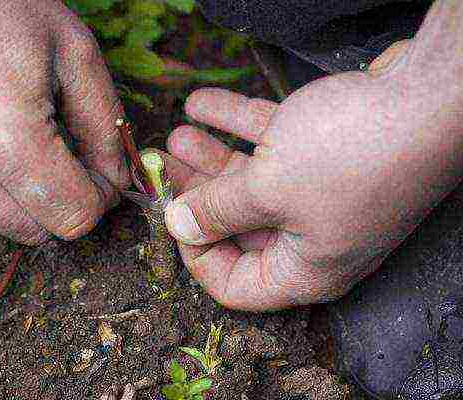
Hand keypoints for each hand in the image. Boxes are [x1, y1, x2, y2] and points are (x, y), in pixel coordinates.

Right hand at [0, 0, 129, 243]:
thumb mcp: (72, 51)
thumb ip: (105, 124)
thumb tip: (118, 178)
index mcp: (7, 142)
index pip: (73, 218)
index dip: (98, 199)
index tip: (99, 172)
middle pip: (35, 231)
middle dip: (63, 203)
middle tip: (69, 158)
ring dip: (22, 193)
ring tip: (21, 134)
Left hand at [164, 40, 462, 310]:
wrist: (431, 94)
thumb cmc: (354, 155)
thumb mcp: (268, 190)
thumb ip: (218, 210)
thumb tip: (180, 225)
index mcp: (304, 270)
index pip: (235, 285)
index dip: (196, 255)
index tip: (173, 216)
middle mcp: (313, 239)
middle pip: (238, 226)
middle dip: (198, 194)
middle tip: (167, 168)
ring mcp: (322, 195)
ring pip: (253, 182)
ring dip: (212, 157)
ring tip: (176, 134)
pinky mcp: (329, 154)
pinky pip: (274, 145)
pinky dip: (238, 125)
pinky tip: (202, 103)